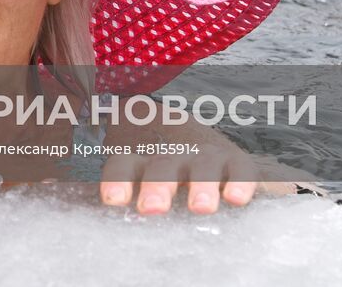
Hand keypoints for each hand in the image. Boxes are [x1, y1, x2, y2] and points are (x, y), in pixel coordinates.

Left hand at [98, 151, 259, 214]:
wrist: (174, 123)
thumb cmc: (150, 165)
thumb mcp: (131, 171)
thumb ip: (122, 190)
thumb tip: (102, 220)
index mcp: (140, 159)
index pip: (123, 165)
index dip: (118, 180)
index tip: (113, 200)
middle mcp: (171, 156)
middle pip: (161, 168)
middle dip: (158, 187)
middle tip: (152, 207)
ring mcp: (202, 155)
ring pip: (201, 168)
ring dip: (200, 187)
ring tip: (200, 208)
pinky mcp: (232, 159)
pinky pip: (239, 170)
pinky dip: (240, 182)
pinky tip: (236, 198)